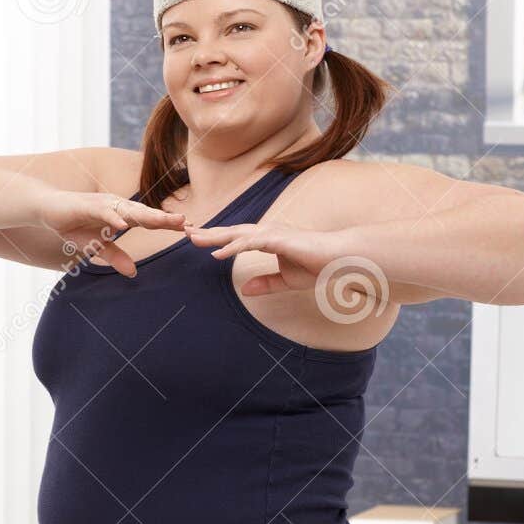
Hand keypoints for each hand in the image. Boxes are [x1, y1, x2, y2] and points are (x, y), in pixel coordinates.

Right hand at [38, 189, 186, 277]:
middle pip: (145, 214)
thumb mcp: (97, 246)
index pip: (149, 220)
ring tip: (166, 221)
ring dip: (148, 215)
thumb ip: (115, 256)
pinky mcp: (87, 205)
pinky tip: (124, 224)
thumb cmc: (73, 224)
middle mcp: (116, 206)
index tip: (188, 230)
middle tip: (186, 224)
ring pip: (129, 210)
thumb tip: (133, 273)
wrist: (47, 209)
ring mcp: (103, 204)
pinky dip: (113, 218)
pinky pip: (103, 212)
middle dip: (165, 219)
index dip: (167, 225)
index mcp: (122, 215)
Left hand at [183, 221, 352, 296]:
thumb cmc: (317, 266)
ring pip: (236, 234)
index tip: (197, 239)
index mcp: (267, 239)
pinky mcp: (278, 239)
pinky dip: (232, 247)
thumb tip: (245, 290)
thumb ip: (265, 283)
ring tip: (194, 240)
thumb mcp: (286, 280)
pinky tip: (217, 254)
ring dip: (214, 237)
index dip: (216, 239)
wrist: (339, 259)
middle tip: (185, 232)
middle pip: (231, 232)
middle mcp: (267, 232)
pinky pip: (250, 242)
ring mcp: (272, 233)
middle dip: (208, 233)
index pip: (236, 237)